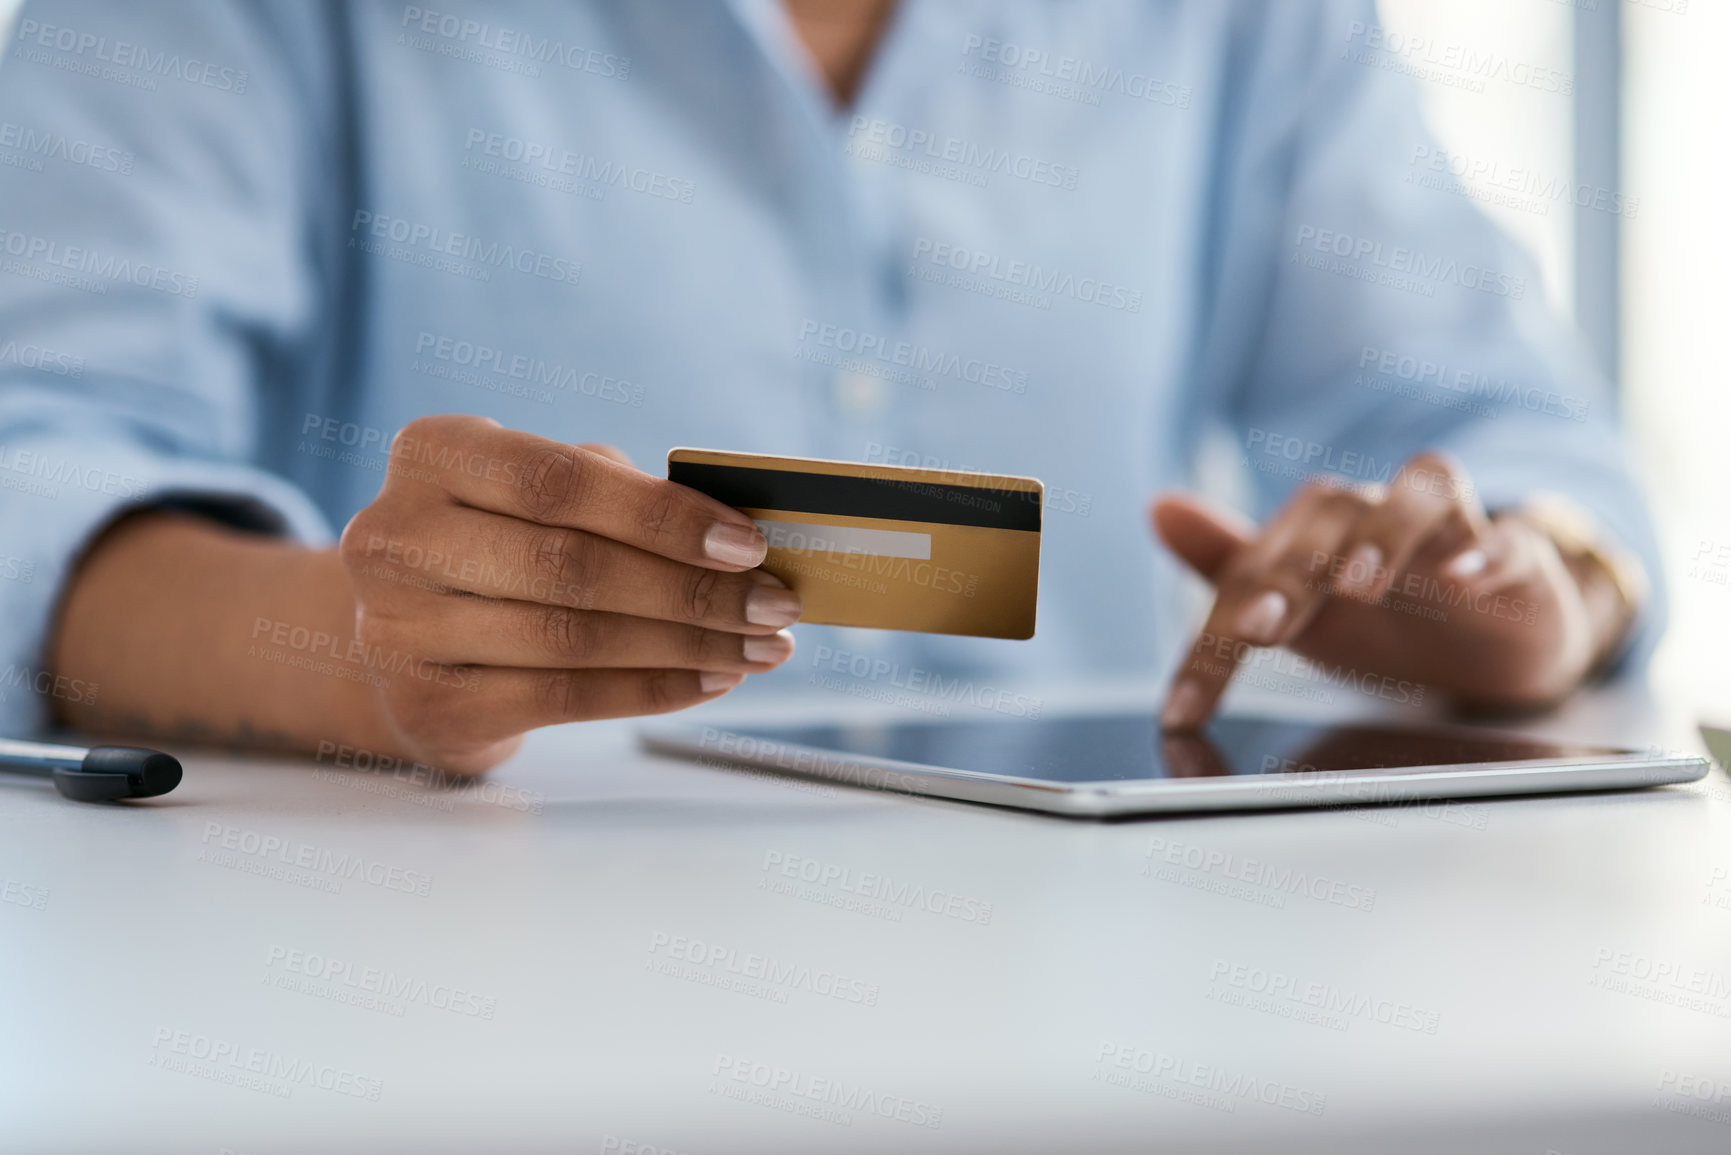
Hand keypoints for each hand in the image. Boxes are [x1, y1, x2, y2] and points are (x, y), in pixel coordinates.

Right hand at [339, 415, 799, 772]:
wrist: (405, 645)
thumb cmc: (503, 548)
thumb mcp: (541, 497)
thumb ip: (622, 495)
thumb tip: (738, 534)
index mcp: (433, 455)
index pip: (559, 482)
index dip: (662, 516)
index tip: (748, 544)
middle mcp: (396, 536)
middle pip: (570, 567)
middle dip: (692, 591)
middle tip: (773, 606)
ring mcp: (398, 628)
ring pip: (572, 639)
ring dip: (687, 646)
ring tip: (758, 648)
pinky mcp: (427, 704)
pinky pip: (564, 699)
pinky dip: (653, 690)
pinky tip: (711, 680)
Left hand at [1153, 451, 1625, 729]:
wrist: (1495, 637)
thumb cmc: (1382, 617)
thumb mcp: (1297, 607)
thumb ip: (1227, 566)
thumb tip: (1158, 506)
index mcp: (1315, 533)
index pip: (1252, 572)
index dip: (1213, 641)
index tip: (1184, 708)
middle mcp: (1376, 517)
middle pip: (1329, 515)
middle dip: (1291, 572)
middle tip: (1260, 628)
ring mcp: (1450, 532)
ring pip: (1420, 495)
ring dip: (1383, 535)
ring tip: (1355, 583)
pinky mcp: (1519, 558)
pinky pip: (1511, 539)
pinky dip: (1488, 550)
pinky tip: (1464, 574)